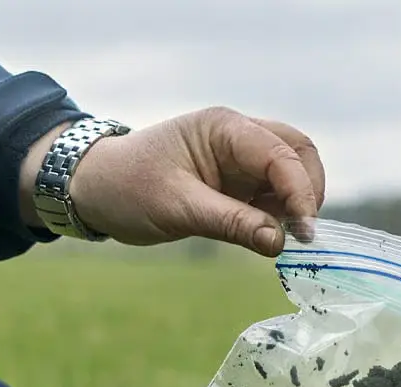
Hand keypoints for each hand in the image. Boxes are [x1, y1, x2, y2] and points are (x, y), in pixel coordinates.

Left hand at [20, 107, 326, 256]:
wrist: (92, 188)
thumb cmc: (126, 188)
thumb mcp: (177, 208)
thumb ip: (232, 223)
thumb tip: (280, 243)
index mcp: (223, 129)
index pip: (281, 154)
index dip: (300, 192)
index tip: (304, 233)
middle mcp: (238, 135)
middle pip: (298, 151)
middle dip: (308, 189)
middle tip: (304, 232)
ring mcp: (240, 156)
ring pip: (293, 169)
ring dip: (298, 201)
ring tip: (289, 236)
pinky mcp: (239, 179)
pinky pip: (276, 190)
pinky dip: (284, 211)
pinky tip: (275, 234)